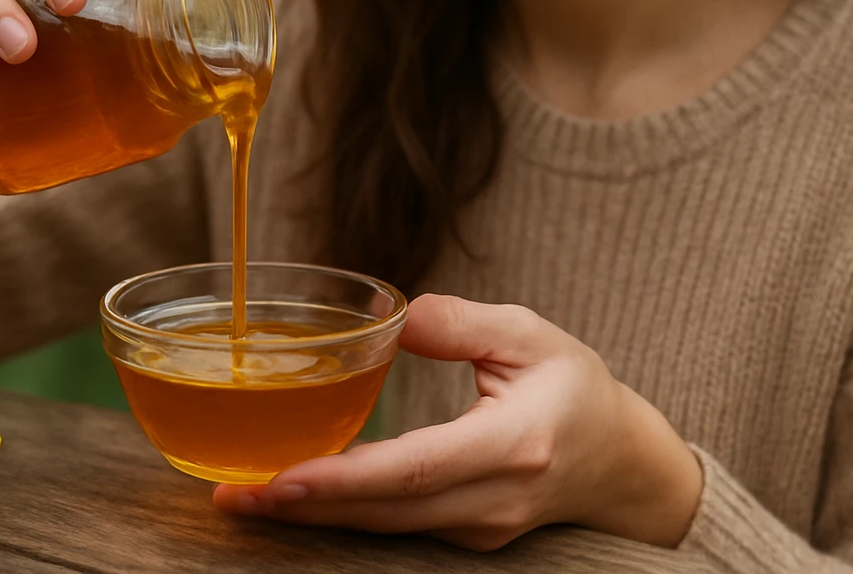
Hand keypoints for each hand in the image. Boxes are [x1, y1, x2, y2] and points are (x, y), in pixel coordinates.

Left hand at [212, 294, 703, 551]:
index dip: (343, 479)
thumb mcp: (532, 334)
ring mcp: (481, 528)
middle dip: (303, 506)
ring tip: (244, 498)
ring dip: (313, 515)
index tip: (281, 479)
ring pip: (384, 527)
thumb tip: (400, 315)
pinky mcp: (466, 537)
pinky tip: (294, 496)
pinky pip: (395, 526)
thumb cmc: (576, 390)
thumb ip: (464, 323)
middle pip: (385, 512)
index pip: (414, 469)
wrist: (621, 463)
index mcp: (513, 445)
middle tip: (231, 495)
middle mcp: (493, 500)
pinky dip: (343, 513)